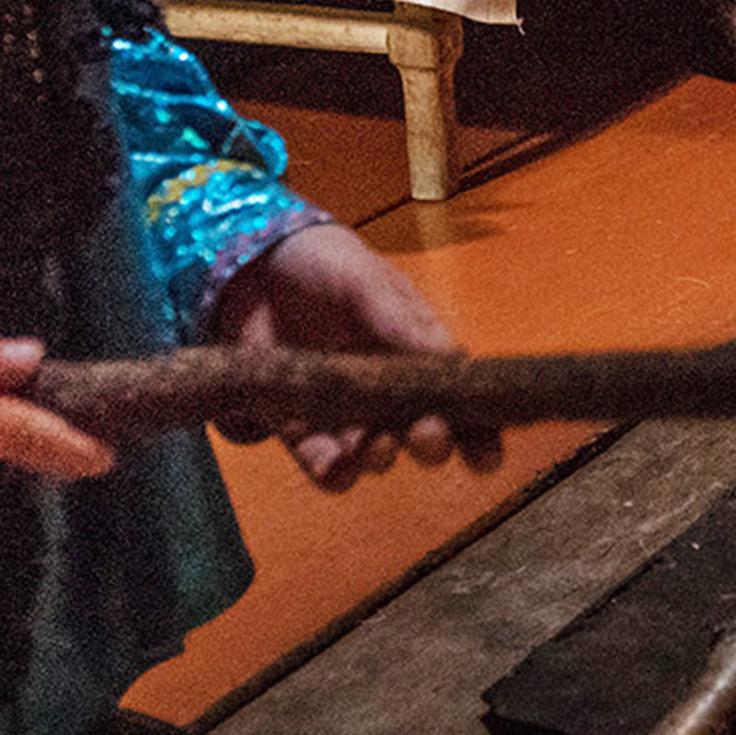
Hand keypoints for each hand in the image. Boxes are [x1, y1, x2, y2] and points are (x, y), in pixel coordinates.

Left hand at [203, 222, 502, 486]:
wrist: (250, 263)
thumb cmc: (323, 264)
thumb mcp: (366, 281)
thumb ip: (403, 322)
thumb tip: (455, 360)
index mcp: (419, 353)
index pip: (459, 401)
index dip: (478, 435)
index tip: (485, 458)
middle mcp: (389, 391)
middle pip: (422, 434)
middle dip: (432, 443)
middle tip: (426, 435)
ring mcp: (344, 412)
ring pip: (375, 454)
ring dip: (381, 457)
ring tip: (374, 445)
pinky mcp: (298, 425)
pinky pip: (322, 462)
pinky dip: (332, 471)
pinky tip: (336, 466)